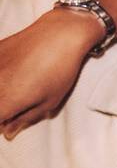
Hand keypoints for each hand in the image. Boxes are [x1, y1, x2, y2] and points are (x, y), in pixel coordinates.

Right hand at [0, 9, 104, 138]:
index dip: (1, 122)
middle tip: (14, 105)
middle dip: (2, 108)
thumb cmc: (59, 71)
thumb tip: (8, 132)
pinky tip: (12, 72)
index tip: (8, 121)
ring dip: (2, 92)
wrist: (59, 35)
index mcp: (7, 102)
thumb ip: (24, 118)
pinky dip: (1, 75)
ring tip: (16, 88)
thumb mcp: (49, 102)